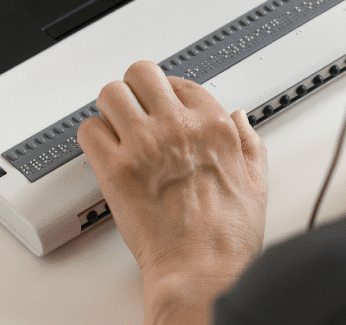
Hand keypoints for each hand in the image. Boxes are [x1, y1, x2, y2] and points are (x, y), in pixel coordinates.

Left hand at [77, 61, 267, 320]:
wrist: (202, 271)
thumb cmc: (228, 236)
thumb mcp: (256, 180)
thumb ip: (249, 141)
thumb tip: (239, 118)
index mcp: (213, 126)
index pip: (180, 82)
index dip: (167, 93)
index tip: (162, 105)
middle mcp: (178, 127)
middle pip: (142, 74)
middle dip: (135, 88)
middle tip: (133, 106)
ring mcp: (145, 145)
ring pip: (110, 94)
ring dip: (110, 108)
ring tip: (114, 126)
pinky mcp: (116, 169)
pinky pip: (89, 131)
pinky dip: (92, 139)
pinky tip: (103, 152)